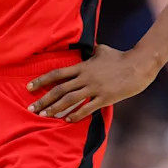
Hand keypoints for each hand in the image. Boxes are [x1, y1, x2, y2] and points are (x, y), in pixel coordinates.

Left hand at [26, 45, 159, 121]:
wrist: (138, 65)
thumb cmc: (120, 57)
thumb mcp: (101, 49)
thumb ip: (90, 51)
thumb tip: (86, 47)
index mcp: (82, 66)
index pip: (57, 73)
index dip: (41, 80)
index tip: (29, 87)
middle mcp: (85, 77)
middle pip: (60, 89)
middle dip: (44, 99)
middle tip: (31, 108)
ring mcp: (95, 88)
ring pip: (70, 100)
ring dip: (56, 109)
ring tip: (44, 115)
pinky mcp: (105, 98)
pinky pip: (87, 108)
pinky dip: (76, 115)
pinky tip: (67, 120)